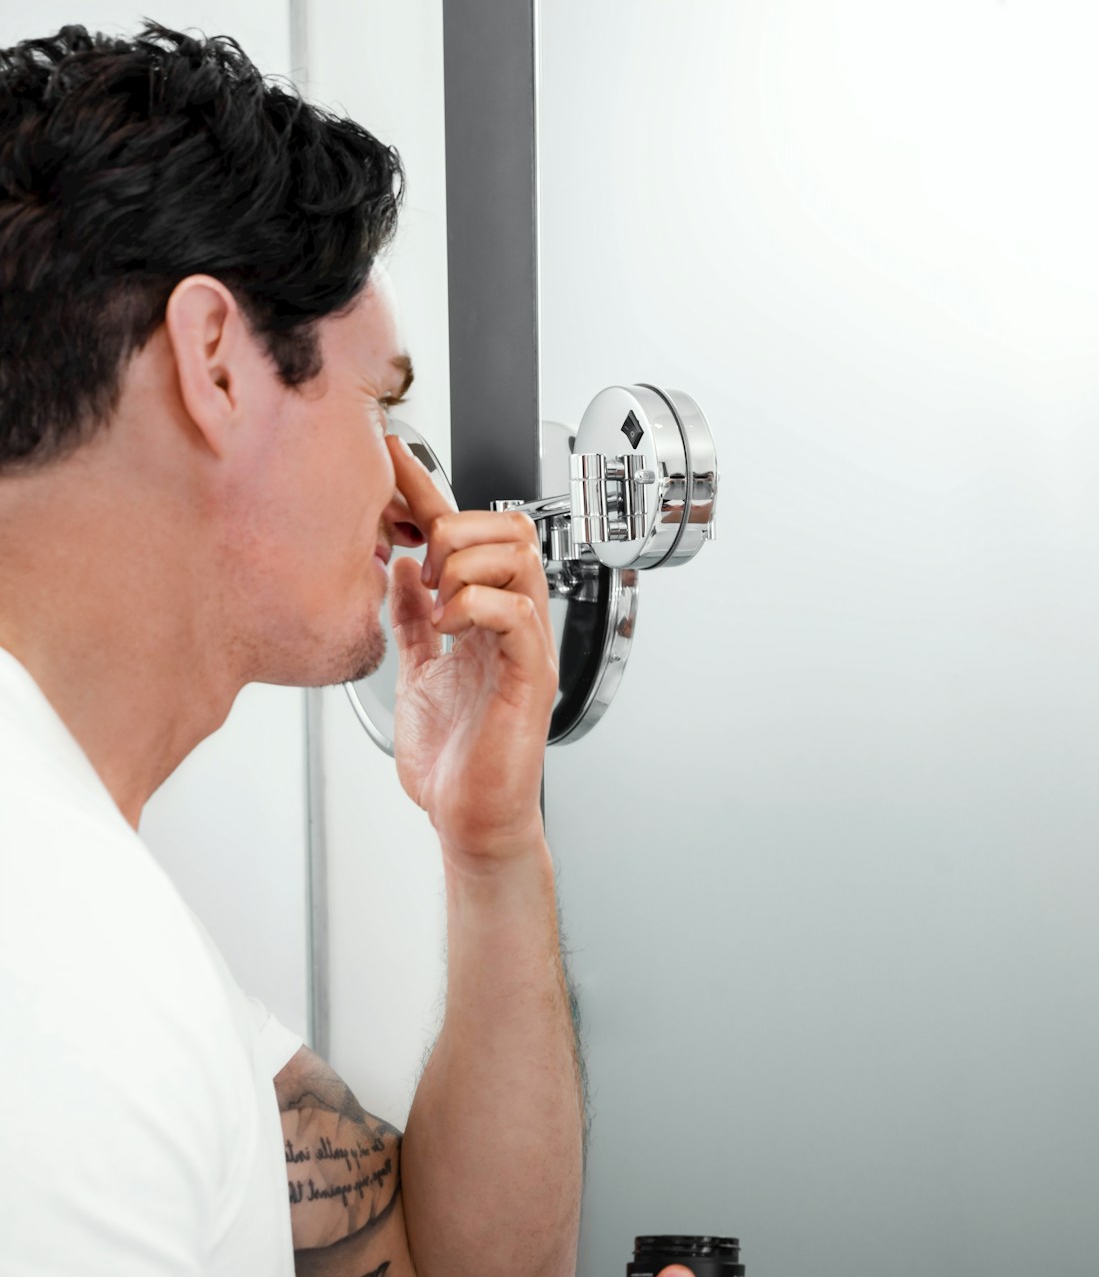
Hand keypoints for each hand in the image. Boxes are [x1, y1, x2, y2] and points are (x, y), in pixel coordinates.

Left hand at [385, 434, 557, 865]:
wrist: (468, 818)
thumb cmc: (454, 759)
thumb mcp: (417, 670)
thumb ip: (412, 619)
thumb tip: (397, 569)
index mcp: (484, 618)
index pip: (465, 535)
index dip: (429, 490)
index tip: (391, 459)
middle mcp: (511, 624)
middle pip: (509, 529)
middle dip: (457, 529)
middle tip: (423, 564)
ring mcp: (525, 647)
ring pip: (518, 559)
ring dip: (466, 565)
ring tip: (438, 600)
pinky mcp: (529, 676)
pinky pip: (516, 614)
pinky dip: (476, 606)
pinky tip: (450, 626)